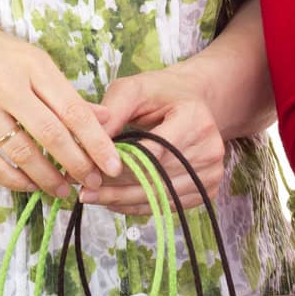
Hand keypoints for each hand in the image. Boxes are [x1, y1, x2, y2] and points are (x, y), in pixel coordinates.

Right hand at [0, 12, 120, 198]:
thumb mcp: (30, 59)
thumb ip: (64, 91)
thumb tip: (104, 118)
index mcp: (32, 62)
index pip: (73, 108)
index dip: (96, 141)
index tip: (113, 163)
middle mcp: (6, 83)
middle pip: (51, 134)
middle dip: (77, 164)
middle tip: (93, 181)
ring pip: (22, 153)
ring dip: (47, 178)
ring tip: (63, 190)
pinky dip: (14, 180)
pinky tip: (30, 186)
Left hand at [81, 65, 225, 215]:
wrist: (191, 101)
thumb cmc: (159, 94)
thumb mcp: (133, 90)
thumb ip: (111, 112)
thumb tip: (87, 145)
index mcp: (196, 118)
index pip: (154, 152)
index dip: (120, 165)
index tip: (89, 170)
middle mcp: (210, 147)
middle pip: (155, 178)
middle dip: (115, 186)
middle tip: (82, 191)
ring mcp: (212, 171)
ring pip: (159, 197)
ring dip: (122, 201)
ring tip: (92, 197)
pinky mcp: (207, 189)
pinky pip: (166, 205)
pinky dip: (137, 205)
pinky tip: (114, 200)